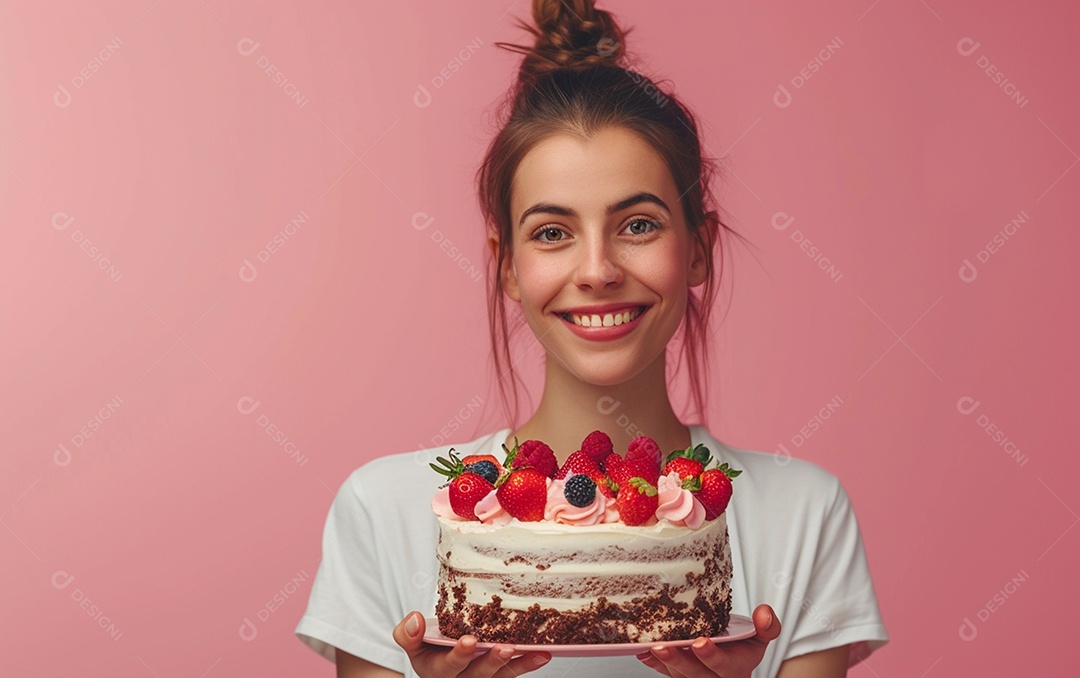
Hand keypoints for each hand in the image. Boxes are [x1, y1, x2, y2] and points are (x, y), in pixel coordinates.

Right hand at [392, 611, 551, 677]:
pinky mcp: (497, 675)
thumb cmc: (426, 644)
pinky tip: (543, 653)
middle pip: (477, 675)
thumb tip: (416, 619)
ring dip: (515, 664)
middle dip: (490, 662)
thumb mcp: (411, 640)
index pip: (447, 667)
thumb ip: (408, 633)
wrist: (437, 653)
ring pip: (499, 675)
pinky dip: (528, 662)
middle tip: (503, 648)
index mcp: (436, 670)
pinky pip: (514, 672)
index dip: (458, 656)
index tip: (468, 640)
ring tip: (531, 650)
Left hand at [636, 604, 780, 677]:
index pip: (724, 667)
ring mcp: (695, 677)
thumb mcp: (760, 636)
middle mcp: (713, 676)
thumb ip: (766, 626)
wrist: (732, 653)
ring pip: (677, 673)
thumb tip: (764, 613)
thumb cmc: (743, 645)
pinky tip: (643, 651)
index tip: (700, 642)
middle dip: (678, 660)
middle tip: (664, 646)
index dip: (711, 656)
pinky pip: (664, 671)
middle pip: (695, 673)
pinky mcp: (679, 673)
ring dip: (663, 660)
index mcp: (736, 669)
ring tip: (651, 645)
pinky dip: (653, 662)